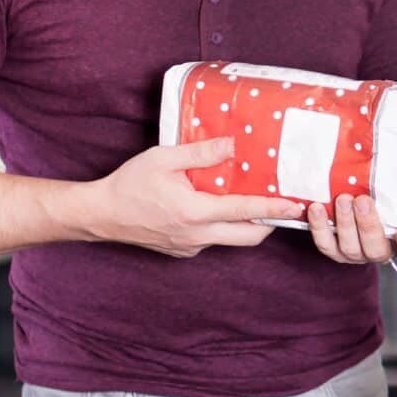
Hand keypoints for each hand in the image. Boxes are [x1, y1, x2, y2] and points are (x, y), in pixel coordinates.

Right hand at [85, 137, 304, 257]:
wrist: (101, 214)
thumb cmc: (130, 183)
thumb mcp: (164, 158)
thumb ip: (201, 152)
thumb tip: (232, 145)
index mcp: (195, 212)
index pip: (244, 211)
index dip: (273, 209)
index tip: (295, 206)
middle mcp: (197, 236)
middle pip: (248, 237)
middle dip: (269, 224)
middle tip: (282, 207)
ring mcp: (190, 247)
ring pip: (230, 240)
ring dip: (245, 225)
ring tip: (252, 203)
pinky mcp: (182, 251)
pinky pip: (212, 240)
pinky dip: (222, 227)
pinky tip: (217, 208)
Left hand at [306, 194, 396, 265]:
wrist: (354, 203)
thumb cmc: (382, 199)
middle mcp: (379, 252)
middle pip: (376, 249)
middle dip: (368, 225)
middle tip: (363, 201)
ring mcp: (356, 253)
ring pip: (349, 247)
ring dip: (344, 223)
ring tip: (342, 199)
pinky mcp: (334, 250)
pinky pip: (325, 243)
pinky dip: (319, 227)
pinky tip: (317, 208)